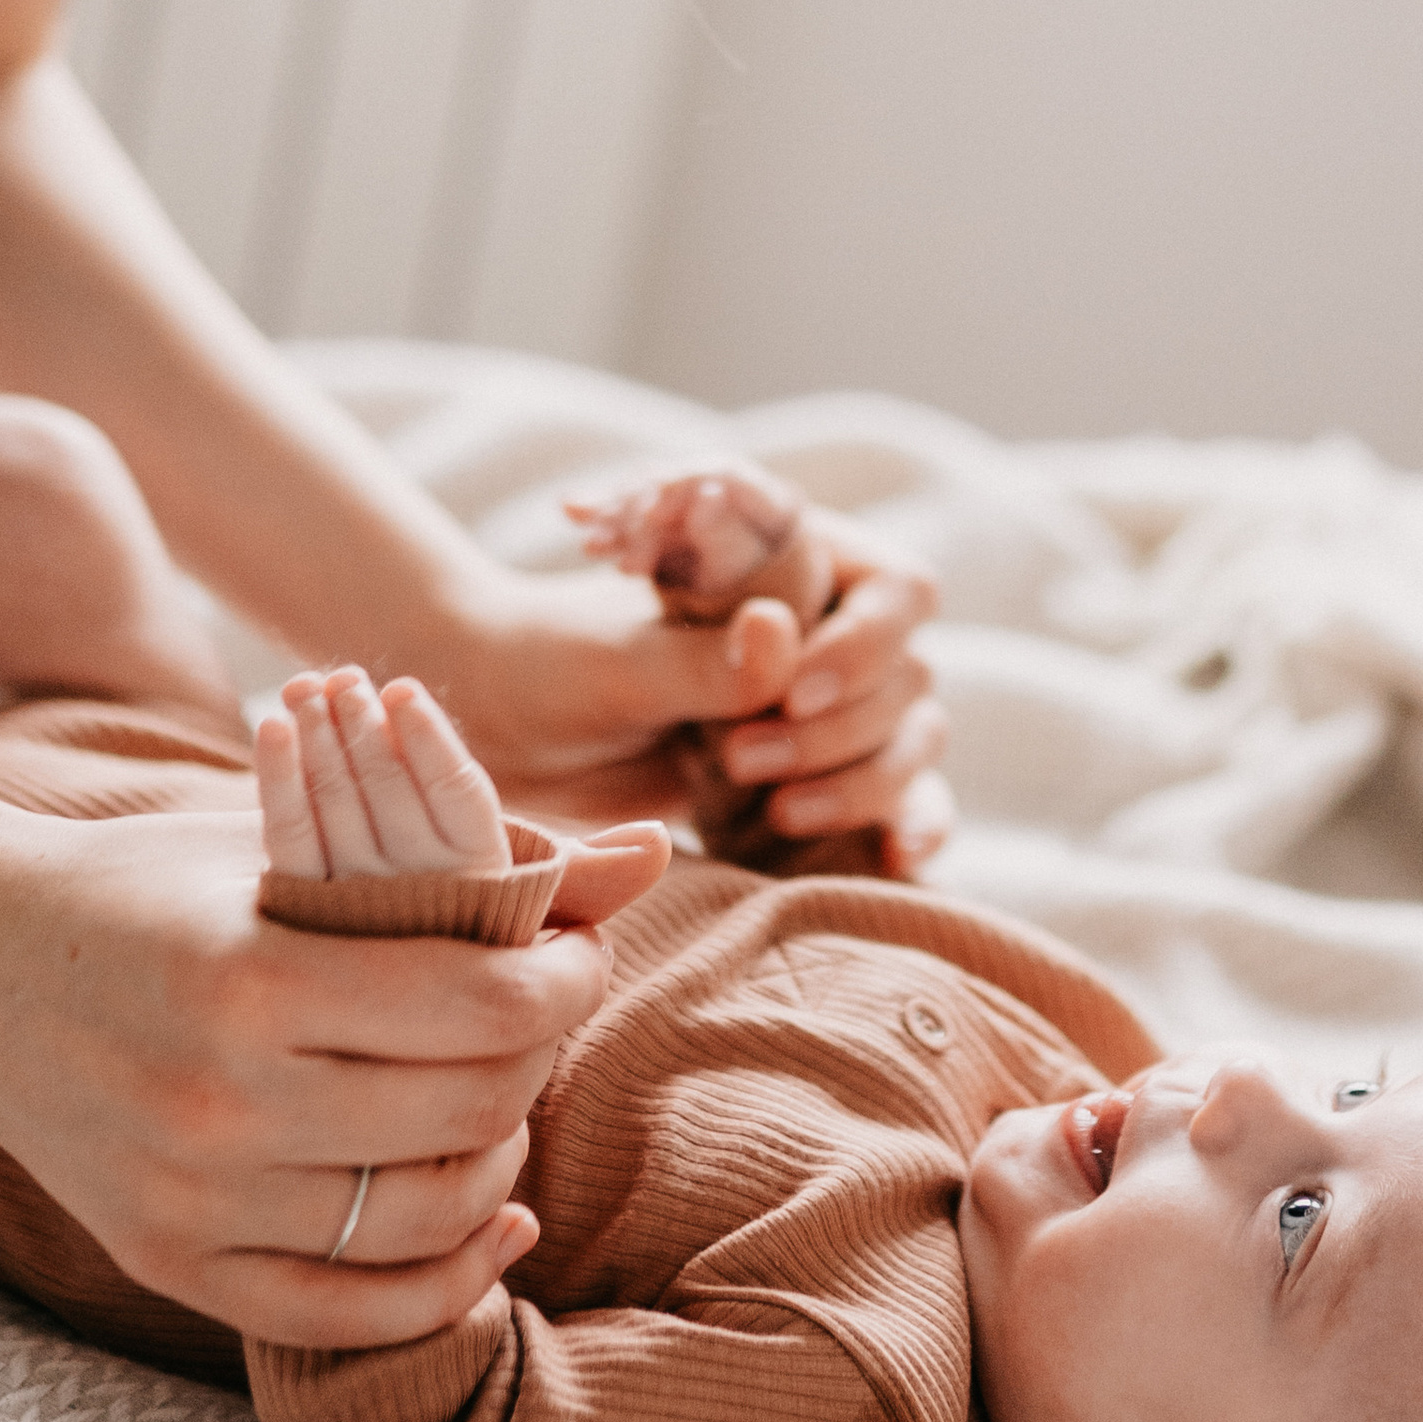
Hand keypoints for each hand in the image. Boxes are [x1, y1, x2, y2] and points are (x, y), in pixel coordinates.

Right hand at [0, 795, 666, 1344]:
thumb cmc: (150, 876)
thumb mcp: (295, 833)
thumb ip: (480, 851)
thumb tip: (657, 851)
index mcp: (256, 976)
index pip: (484, 1001)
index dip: (568, 979)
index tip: (577, 957)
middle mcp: (220, 1099)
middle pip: (472, 1113)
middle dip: (544, 1061)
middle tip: (545, 1023)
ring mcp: (188, 1194)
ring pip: (422, 1221)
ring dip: (502, 1165)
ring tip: (506, 1108)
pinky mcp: (163, 1259)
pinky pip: (341, 1314)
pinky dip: (440, 1284)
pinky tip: (489, 1226)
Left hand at [257, 665, 513, 877]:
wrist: (399, 947)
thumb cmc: (440, 860)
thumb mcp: (461, 823)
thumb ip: (431, 765)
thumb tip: (390, 694)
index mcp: (477, 857)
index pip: (454, 787)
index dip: (426, 735)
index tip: (400, 688)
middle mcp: (422, 879)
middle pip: (387, 786)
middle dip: (361, 722)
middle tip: (344, 680)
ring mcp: (361, 893)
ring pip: (336, 798)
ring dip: (319, 733)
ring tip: (307, 689)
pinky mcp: (306, 898)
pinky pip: (290, 832)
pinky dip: (279, 776)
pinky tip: (274, 725)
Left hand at [428, 508, 954, 874]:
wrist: (512, 732)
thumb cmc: (556, 666)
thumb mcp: (617, 664)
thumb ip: (701, 658)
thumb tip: (778, 631)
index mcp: (797, 564)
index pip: (897, 590)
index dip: (866, 644)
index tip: (792, 695)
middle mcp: (829, 630)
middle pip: (909, 678)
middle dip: (843, 731)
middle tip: (741, 759)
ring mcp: (831, 707)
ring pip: (910, 743)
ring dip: (864, 783)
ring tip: (779, 814)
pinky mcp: (821, 778)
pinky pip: (900, 800)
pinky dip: (908, 826)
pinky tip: (898, 856)